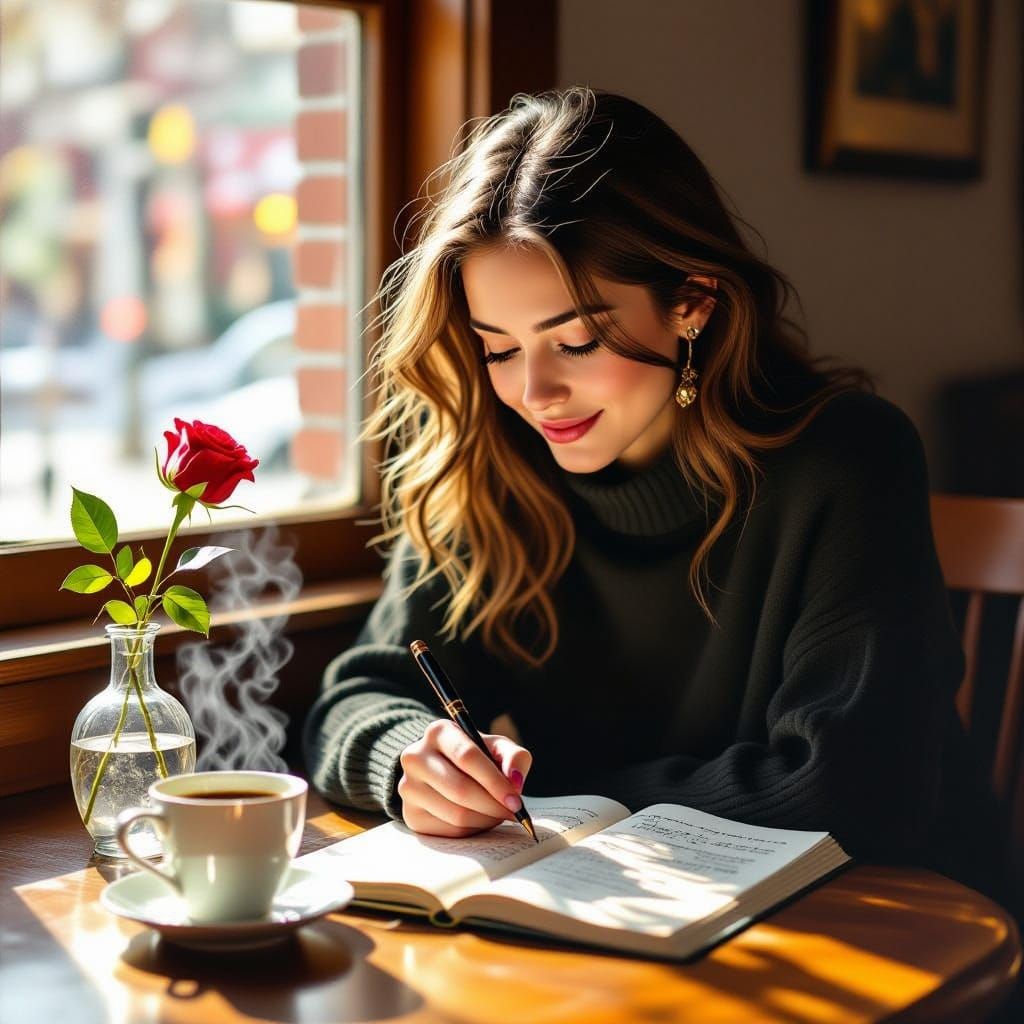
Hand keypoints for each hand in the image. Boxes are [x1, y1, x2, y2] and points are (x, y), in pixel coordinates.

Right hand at [397, 719, 532, 836]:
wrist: (441, 769)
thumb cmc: (474, 757)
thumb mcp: (496, 747)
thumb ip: (514, 757)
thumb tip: (515, 782)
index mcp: (438, 732)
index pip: (467, 756)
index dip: (495, 781)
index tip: (516, 801)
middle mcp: (416, 757)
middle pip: (460, 789)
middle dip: (493, 805)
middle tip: (513, 813)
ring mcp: (409, 787)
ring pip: (456, 814)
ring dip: (485, 819)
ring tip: (497, 814)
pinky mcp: (410, 814)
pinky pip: (449, 831)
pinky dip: (472, 829)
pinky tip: (479, 819)